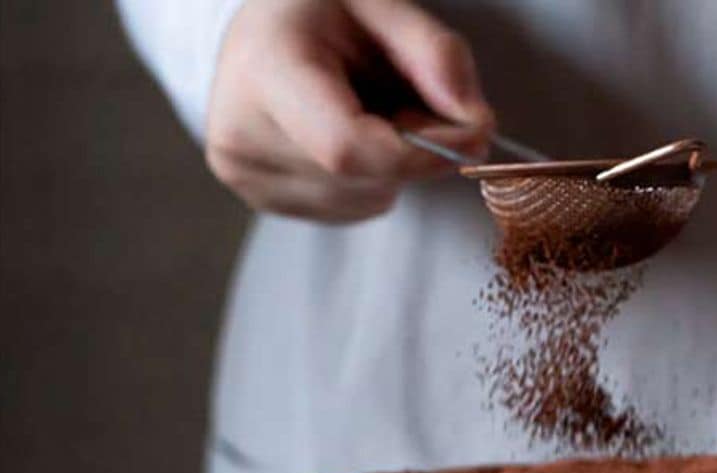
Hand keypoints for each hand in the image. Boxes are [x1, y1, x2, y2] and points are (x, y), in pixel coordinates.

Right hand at [204, 0, 493, 220]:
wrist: (261, 32)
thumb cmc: (320, 14)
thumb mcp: (382, 4)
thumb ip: (437, 55)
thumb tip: (475, 124)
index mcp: (266, 69)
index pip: (350, 147)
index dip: (425, 153)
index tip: (471, 134)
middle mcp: (240, 129)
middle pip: (368, 175)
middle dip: (417, 150)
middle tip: (409, 102)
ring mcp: (246, 171)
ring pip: (368, 198)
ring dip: (394, 165)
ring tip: (367, 110)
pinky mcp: (260, 198)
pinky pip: (352, 208)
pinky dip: (372, 180)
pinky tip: (349, 134)